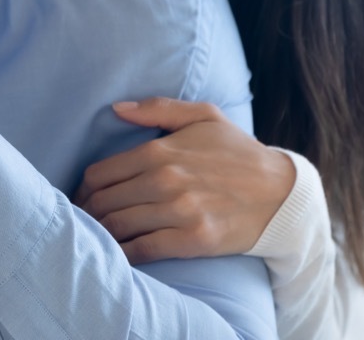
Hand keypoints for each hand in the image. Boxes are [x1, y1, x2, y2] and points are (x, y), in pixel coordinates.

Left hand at [74, 98, 295, 263]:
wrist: (281, 192)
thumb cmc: (238, 152)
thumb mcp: (204, 116)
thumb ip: (158, 109)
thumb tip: (117, 108)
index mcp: (160, 152)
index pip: (99, 174)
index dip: (83, 189)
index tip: (81, 197)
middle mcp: (165, 181)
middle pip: (103, 202)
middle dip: (86, 213)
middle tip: (82, 221)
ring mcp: (179, 212)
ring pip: (118, 226)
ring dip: (100, 233)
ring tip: (94, 237)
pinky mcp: (193, 240)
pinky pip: (143, 250)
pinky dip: (123, 254)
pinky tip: (117, 254)